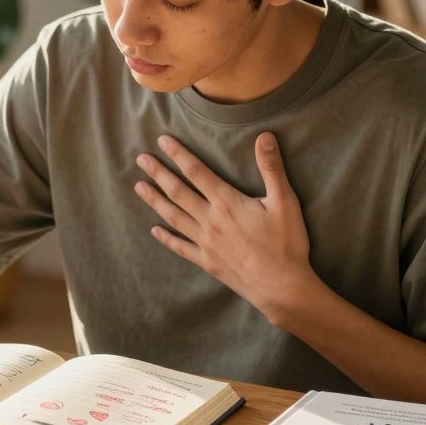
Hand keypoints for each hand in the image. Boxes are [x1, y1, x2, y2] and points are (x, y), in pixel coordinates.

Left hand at [134, 132, 319, 324]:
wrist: (282, 288)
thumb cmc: (286, 244)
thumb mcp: (285, 202)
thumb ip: (272, 168)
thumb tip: (265, 136)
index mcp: (227, 203)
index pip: (196, 172)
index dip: (178, 154)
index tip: (162, 140)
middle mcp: (210, 220)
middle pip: (178, 192)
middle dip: (158, 173)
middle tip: (141, 159)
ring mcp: (206, 243)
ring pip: (173, 217)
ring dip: (155, 201)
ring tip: (138, 187)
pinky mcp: (207, 262)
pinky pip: (180, 247)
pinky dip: (166, 238)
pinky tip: (154, 231)